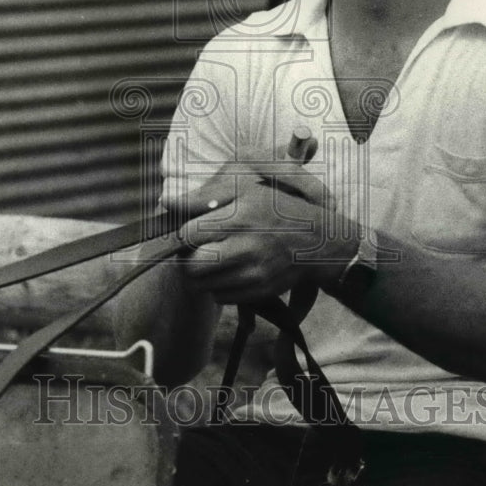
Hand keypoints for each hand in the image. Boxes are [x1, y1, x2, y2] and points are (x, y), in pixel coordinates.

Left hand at [163, 162, 356, 304]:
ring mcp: (252, 274)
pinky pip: (221, 297)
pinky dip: (218, 286)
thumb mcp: (246, 189)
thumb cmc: (278, 208)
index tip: (191, 232)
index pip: (188, 234)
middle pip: (191, 266)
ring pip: (203, 285)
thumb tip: (167, 201)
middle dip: (188, 259)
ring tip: (215, 260)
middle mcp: (244, 248)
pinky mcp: (258, 292)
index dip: (183, 234)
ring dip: (202, 275)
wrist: (318, 240)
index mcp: (237, 217)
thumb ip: (204, 196)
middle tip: (198, 250)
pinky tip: (230, 271)